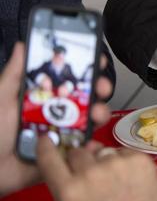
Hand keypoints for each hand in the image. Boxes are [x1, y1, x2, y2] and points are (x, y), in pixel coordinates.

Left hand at [0, 43, 112, 195]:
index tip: (96, 61)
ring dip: (99, 114)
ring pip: (90, 121)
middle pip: (86, 97)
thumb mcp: (2, 99)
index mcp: (42, 98)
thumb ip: (14, 74)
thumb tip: (22, 45)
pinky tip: (92, 141)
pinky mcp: (65, 155)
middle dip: (99, 89)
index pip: (68, 79)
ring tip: (97, 115)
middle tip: (102, 87)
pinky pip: (84, 149)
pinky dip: (92, 145)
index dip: (84, 69)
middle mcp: (56, 113)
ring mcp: (63, 134)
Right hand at [37, 138, 156, 200]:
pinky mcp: (139, 158)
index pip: (49, 160)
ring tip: (115, 180)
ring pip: (104, 151)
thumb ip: (68, 189)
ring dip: (105, 161)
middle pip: (79, 152)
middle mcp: (91, 173)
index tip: (46, 140)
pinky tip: (131, 177)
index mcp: (70, 191)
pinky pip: (124, 152)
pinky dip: (125, 161)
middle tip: (92, 174)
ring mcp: (117, 163)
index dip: (46, 148)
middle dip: (82, 161)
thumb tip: (74, 161)